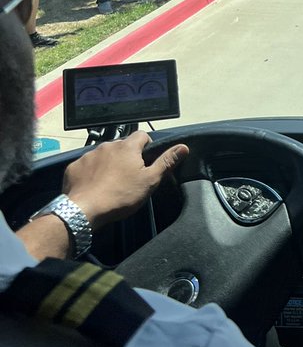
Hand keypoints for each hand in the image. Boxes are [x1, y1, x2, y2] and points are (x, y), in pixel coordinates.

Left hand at [62, 132, 188, 230]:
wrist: (83, 211)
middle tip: (128, 177)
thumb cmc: (120, 196)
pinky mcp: (74, 167)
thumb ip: (166, 162)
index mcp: (127, 147)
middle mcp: (107, 145)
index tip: (146, 163)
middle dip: (126, 157)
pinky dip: (91, 173)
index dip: (147, 147)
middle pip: (122, 146)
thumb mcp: (149, 181)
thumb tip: (183, 147)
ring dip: (108, 164)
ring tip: (110, 184)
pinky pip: (86, 166)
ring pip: (103, 155)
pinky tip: (93, 187)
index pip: (142, 135)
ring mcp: (89, 155)